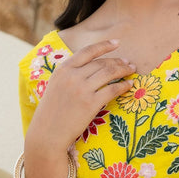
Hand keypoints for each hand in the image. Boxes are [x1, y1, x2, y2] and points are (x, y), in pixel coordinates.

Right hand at [26, 39, 134, 154]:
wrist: (47, 134)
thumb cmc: (51, 113)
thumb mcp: (56, 86)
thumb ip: (70, 75)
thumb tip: (90, 67)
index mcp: (63, 69)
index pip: (87, 51)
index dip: (104, 45)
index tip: (116, 43)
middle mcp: (72, 76)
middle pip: (101, 63)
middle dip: (118, 61)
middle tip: (128, 63)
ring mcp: (82, 89)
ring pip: (109, 73)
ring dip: (124, 70)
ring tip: (132, 70)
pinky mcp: (91, 103)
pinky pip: (112, 90)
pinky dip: (123, 86)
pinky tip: (129, 85)